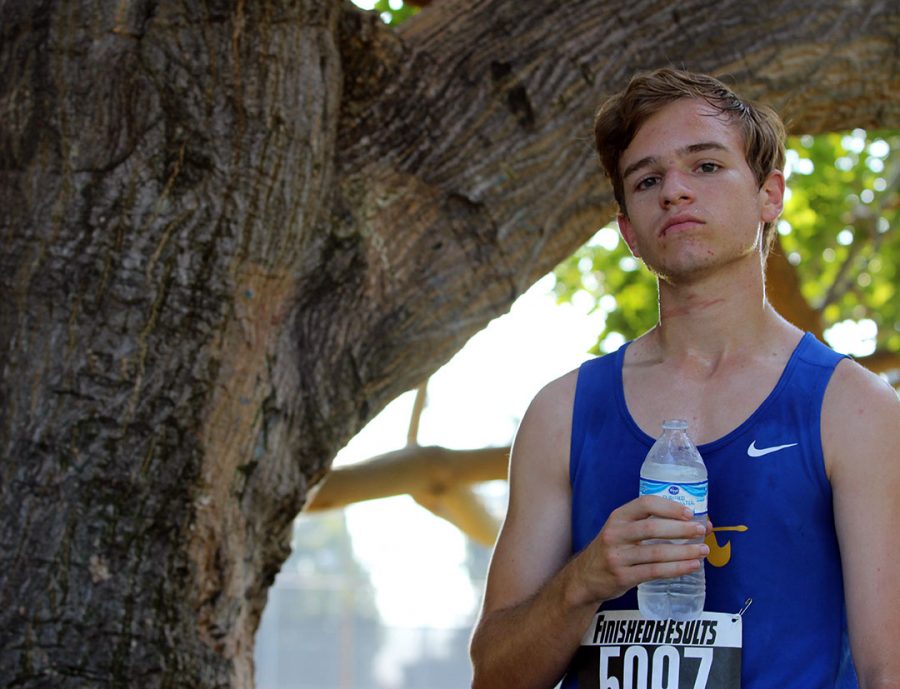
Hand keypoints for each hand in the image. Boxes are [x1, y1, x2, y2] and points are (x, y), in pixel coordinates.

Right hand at [570, 495, 710, 606]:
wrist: (584, 578)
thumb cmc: (612, 550)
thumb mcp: (620, 530)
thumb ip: (647, 524)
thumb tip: (690, 522)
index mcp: (618, 517)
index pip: (645, 504)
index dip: (669, 507)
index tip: (689, 512)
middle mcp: (616, 534)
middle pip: (653, 528)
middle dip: (681, 529)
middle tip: (701, 531)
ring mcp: (618, 556)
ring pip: (657, 552)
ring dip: (684, 551)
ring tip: (703, 551)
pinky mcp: (623, 577)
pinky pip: (654, 572)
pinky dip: (676, 569)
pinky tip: (691, 566)